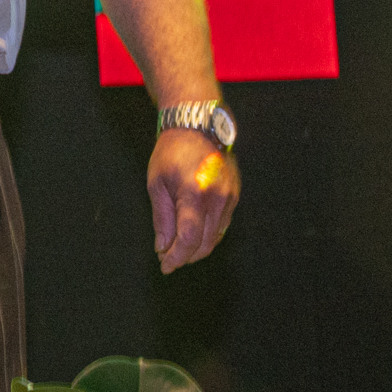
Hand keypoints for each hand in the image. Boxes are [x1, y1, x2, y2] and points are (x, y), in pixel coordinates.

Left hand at [147, 128, 239, 273]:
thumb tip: (163, 247)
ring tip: (178, 249)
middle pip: (204, 243)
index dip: (177, 257)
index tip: (165, 266)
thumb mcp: (157, 183)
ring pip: (215, 237)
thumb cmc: (171, 152)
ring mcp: (230, 197)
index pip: (189, 239)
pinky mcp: (234, 195)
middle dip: (186, 256)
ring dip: (197, 248)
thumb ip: (162, 218)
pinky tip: (193, 234)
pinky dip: (207, 235)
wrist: (197, 125)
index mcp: (194, 194)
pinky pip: (222, 225)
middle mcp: (217, 198)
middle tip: (168, 260)